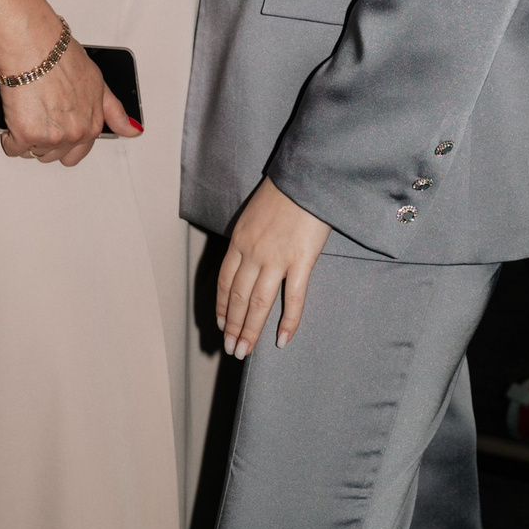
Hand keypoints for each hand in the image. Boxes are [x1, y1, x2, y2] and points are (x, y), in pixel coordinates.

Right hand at [0, 31, 136, 166]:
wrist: (34, 46)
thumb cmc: (61, 57)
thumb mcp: (99, 82)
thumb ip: (114, 111)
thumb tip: (133, 131)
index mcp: (92, 124)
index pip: (77, 153)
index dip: (63, 140)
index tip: (54, 128)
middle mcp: (74, 134)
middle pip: (53, 155)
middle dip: (44, 140)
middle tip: (38, 115)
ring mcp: (50, 137)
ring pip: (33, 152)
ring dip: (27, 138)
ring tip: (27, 111)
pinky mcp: (26, 135)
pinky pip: (12, 148)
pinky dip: (8, 136)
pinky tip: (13, 117)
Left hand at [217, 180, 330, 358]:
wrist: (307, 176)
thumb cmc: (284, 191)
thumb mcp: (254, 213)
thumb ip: (249, 237)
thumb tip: (248, 258)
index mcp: (239, 240)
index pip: (225, 282)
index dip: (222, 307)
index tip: (221, 325)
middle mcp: (252, 253)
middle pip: (238, 298)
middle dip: (233, 327)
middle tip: (230, 349)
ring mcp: (276, 259)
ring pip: (258, 303)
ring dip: (250, 331)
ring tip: (245, 351)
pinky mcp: (301, 261)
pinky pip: (293, 298)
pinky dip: (288, 322)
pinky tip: (282, 340)